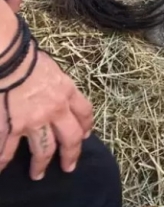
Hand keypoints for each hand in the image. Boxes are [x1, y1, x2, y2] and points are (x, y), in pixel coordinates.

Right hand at [0, 45, 93, 179]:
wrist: (11, 60)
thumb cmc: (29, 58)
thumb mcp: (53, 69)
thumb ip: (57, 85)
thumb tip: (53, 89)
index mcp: (67, 93)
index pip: (84, 112)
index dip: (86, 126)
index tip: (85, 136)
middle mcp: (55, 111)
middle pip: (69, 138)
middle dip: (70, 155)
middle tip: (68, 167)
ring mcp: (33, 122)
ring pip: (43, 150)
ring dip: (40, 164)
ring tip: (38, 174)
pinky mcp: (11, 127)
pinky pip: (8, 149)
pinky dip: (3, 160)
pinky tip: (2, 168)